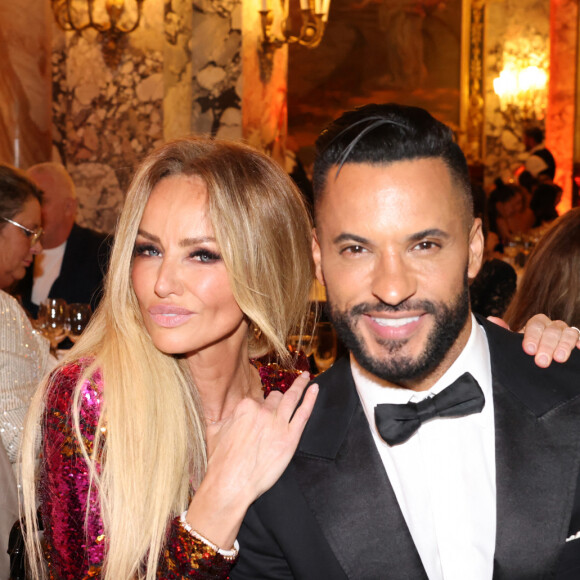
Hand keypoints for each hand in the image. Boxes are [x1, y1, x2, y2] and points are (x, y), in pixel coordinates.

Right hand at [186, 372, 317, 547]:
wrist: (230, 484)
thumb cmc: (221, 462)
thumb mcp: (214, 431)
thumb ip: (223, 417)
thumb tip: (228, 414)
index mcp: (245, 407)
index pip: (257, 400)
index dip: (259, 408)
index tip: (260, 414)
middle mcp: (263, 411)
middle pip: (275, 398)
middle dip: (276, 400)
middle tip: (279, 403)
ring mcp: (278, 423)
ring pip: (291, 399)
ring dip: (299, 385)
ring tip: (304, 377)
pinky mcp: (290, 437)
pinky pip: (303, 413)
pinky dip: (310, 399)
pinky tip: (314, 389)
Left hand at [488, 314, 579, 367]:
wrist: (542, 359)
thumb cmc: (528, 351)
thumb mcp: (515, 343)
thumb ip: (505, 332)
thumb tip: (491, 319)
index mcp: (537, 324)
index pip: (536, 324)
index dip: (532, 336)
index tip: (528, 350)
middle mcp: (553, 326)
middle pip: (552, 330)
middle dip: (546, 345)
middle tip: (541, 362)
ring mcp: (567, 333)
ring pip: (568, 332)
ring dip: (564, 345)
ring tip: (560, 359)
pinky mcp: (577, 342)